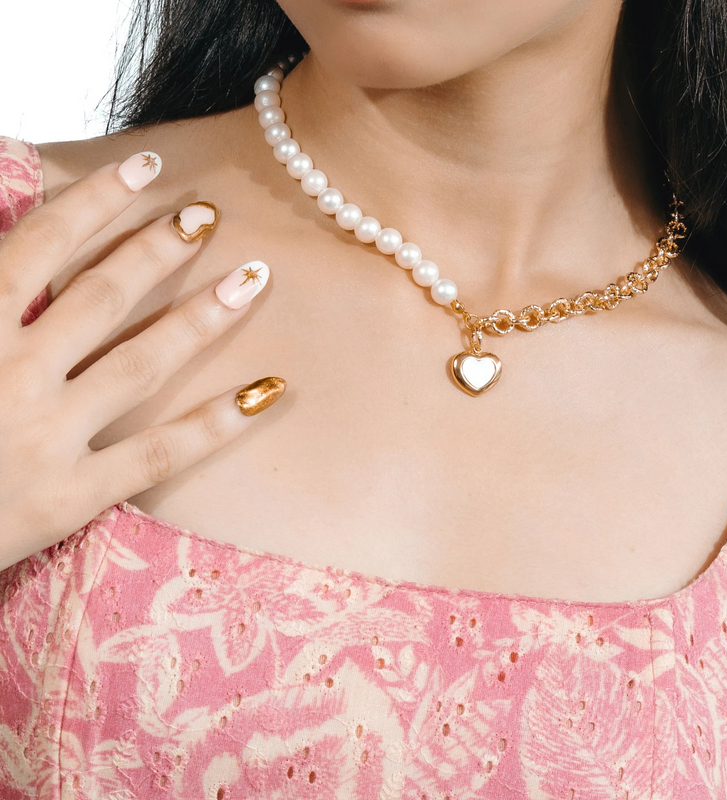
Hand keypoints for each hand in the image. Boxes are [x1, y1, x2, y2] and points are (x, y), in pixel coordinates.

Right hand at [0, 151, 284, 570]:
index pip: (41, 246)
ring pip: (141, 363)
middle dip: (158, 249)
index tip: (147, 167)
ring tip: (252, 280)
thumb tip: (12, 247)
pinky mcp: (72, 497)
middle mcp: (10, 374)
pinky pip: (160, 454)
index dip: (98, 201)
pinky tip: (267, 391)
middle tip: (209, 215)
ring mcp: (45, 436)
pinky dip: (217, 423)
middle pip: (102, 297)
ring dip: (201, 317)